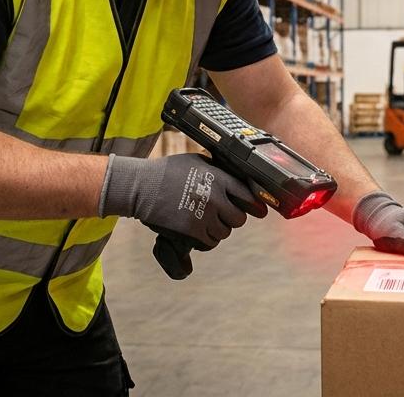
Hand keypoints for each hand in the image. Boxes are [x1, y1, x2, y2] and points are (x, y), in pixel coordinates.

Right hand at [100, 154, 266, 277]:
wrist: (143, 187)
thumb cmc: (167, 172)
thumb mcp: (197, 162)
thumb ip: (217, 172)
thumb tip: (234, 181)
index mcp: (218, 178)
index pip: (248, 196)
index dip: (255, 205)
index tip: (259, 211)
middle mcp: (216, 197)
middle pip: (239, 219)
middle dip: (232, 218)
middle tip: (222, 215)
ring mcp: (205, 215)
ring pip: (225, 232)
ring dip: (218, 230)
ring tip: (205, 222)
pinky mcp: (193, 231)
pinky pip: (210, 242)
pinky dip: (206, 240)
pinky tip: (198, 231)